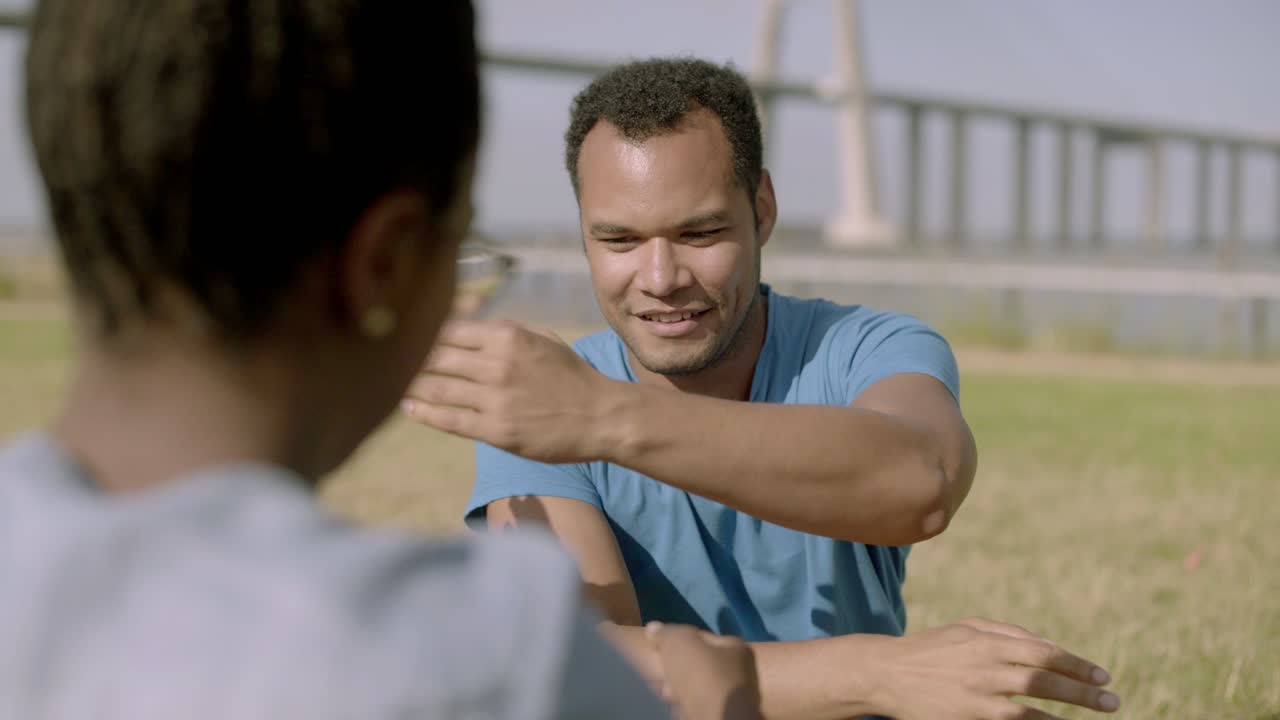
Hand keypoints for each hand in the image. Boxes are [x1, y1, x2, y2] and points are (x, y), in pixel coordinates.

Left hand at [401, 320, 617, 462]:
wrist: (600, 416)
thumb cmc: (570, 376)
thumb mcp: (540, 338)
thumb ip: (503, 329)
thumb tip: (465, 320)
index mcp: (507, 336)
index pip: (448, 329)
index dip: (421, 331)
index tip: (402, 334)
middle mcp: (497, 364)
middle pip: (435, 356)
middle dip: (407, 356)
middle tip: (384, 357)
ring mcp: (495, 398)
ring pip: (437, 387)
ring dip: (409, 384)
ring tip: (388, 383)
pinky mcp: (496, 430)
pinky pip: (449, 420)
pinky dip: (424, 412)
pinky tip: (407, 407)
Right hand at [646, 622, 761, 719]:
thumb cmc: (702, 675)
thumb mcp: (680, 642)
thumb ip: (667, 633)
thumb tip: (653, 628)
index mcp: (735, 648)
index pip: (704, 637)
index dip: (680, 639)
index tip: (660, 647)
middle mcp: (738, 671)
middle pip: (698, 663)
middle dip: (676, 667)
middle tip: (661, 672)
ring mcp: (730, 696)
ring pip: (695, 686)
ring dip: (677, 688)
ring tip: (664, 691)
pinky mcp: (719, 714)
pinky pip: (695, 704)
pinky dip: (682, 703)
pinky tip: (672, 704)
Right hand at [868, 618, 1119, 719]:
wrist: (887, 675)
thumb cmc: (933, 648)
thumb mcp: (968, 628)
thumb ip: (1009, 633)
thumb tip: (1050, 646)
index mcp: (987, 642)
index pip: (1043, 652)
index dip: (1077, 665)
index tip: (1102, 676)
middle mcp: (984, 670)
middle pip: (1043, 681)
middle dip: (1083, 692)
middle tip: (1113, 702)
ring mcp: (975, 700)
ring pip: (1030, 713)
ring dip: (1065, 718)